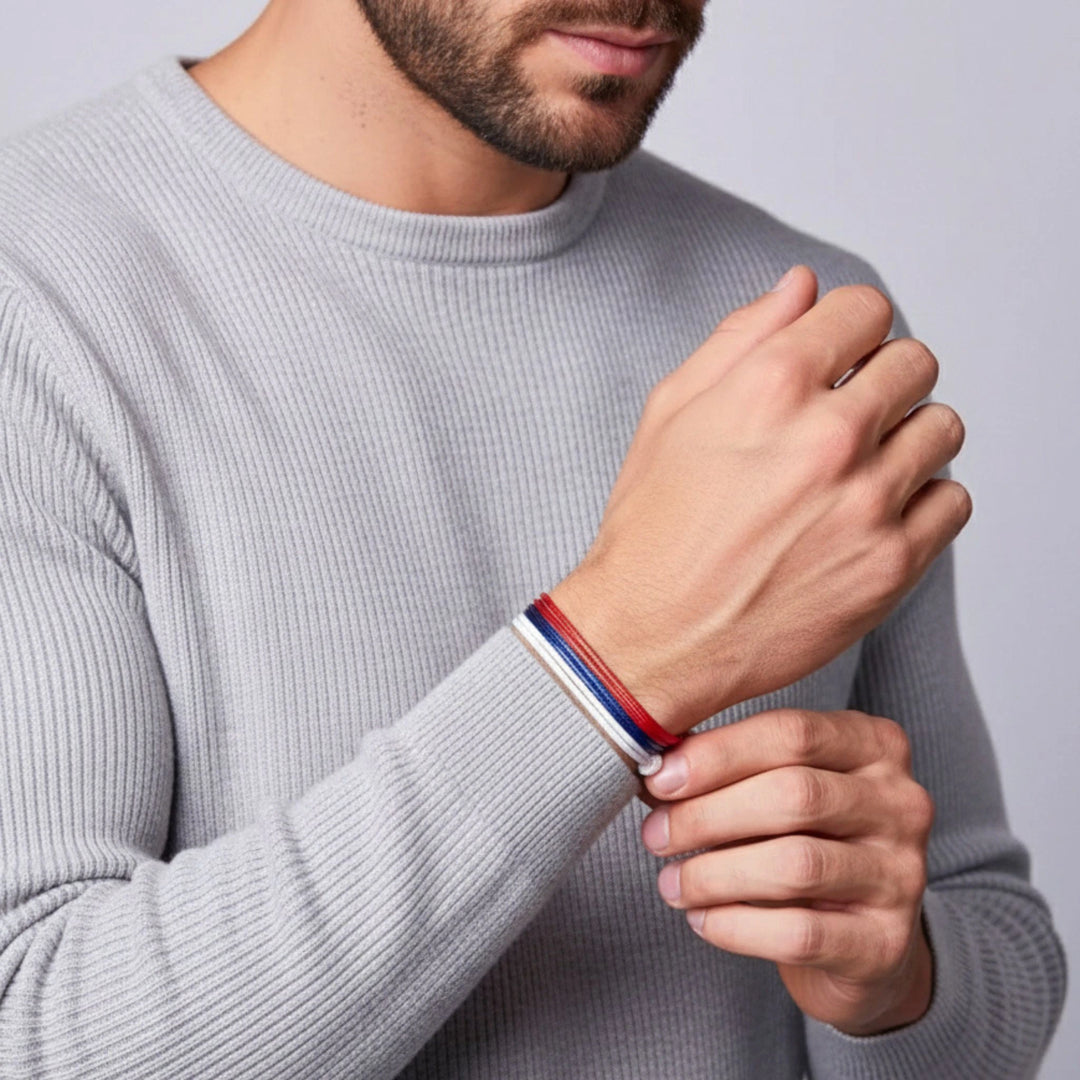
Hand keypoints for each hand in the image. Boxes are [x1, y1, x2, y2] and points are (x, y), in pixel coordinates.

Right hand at [548, 265, 970, 735]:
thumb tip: (800, 287)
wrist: (651, 636)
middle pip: (915, 362)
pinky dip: (923, 501)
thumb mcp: (671, 412)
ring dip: (907, 437)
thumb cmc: (653, 531)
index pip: (865, 310)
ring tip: (862, 466)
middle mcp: (828, 437)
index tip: (842, 351)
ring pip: (941, 429)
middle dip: (883, 377)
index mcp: (770, 386)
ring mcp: (867, 503)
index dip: (850, 326)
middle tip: (850, 412)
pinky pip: (953, 501)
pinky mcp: (890, 565)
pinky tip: (876, 513)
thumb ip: (740, 337)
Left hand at [639, 708, 934, 1035]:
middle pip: (794, 794)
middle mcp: (900, 802)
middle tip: (656, 835)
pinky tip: (704, 920)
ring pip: (795, 865)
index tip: (659, 778)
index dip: (717, 754)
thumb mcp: (775, 789)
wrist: (860, 941)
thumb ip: (727, 768)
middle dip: (708, 815)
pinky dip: (736, 926)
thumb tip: (657, 766)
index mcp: (873, 745)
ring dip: (715, 874)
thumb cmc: (803, 843)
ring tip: (671, 883)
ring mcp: (902, 874)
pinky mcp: (886, 942)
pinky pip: (799, 933)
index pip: (791, 733)